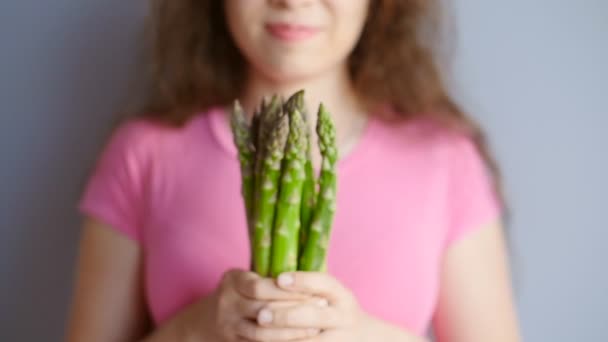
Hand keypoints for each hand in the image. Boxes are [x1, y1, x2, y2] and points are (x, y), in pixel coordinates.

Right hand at [190, 269, 322, 340]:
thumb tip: (314, 271)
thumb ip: (272, 275)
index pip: (261, 287)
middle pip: (264, 309)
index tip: (315, 292)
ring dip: (292, 331)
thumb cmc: (244, 291)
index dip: (289, 291)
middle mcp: (226, 301)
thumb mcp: (250, 277)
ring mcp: (227, 324)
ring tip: (315, 328)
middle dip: (295, 310)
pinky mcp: (233, 341)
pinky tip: (299, 339)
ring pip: (263, 332)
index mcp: (232, 279)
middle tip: (321, 309)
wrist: (212, 317)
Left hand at [254, 271, 373, 341]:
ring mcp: (339, 339)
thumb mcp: (329, 294)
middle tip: (260, 315)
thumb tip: (272, 278)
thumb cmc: (333, 308)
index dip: (302, 281)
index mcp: (341, 295)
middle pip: (313, 317)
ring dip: (280, 338)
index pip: (324, 283)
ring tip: (257, 332)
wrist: (362, 337)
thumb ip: (308, 286)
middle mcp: (343, 317)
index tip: (279, 279)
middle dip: (284, 316)